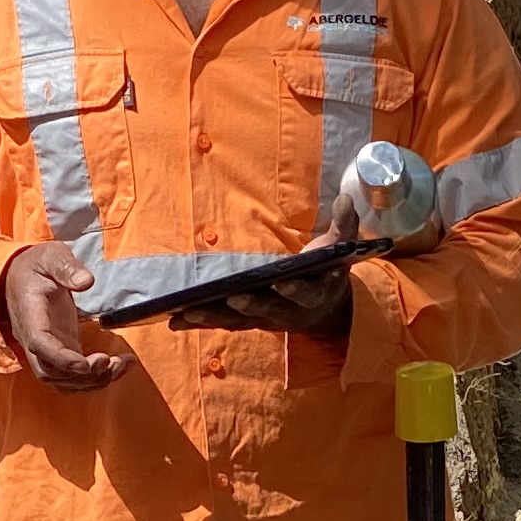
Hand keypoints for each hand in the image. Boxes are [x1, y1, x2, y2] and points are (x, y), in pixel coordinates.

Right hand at [0, 244, 129, 391]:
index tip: (87, 364)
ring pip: (62, 380)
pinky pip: (74, 375)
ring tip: (122, 365)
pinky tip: (120, 365)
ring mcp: (47, 349)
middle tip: (111, 362)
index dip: (63, 359)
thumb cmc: (35, 266)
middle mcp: (34, 340)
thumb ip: (67, 267)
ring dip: (93, 381)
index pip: (40, 345)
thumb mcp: (50, 256)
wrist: (18, 276)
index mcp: (30, 316)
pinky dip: (97, 377)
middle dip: (81, 376)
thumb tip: (86, 281)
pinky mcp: (61, 350)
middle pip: (51, 372)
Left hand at [171, 231, 357, 338]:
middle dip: (250, 304)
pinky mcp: (248, 321)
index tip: (283, 281)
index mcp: (315, 292)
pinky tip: (175, 320)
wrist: (325, 309)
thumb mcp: (341, 246)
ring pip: (238, 320)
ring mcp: (266, 318)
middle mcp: (288, 310)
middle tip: (232, 296)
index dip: (295, 288)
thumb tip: (346, 198)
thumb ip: (345, 223)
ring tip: (186, 313)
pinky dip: (200, 322)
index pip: (306, 292)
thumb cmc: (327, 269)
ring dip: (213, 317)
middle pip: (267, 309)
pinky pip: (223, 323)